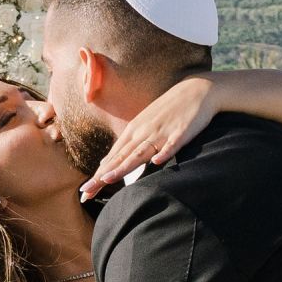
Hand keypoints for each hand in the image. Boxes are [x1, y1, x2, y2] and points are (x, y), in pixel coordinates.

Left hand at [77, 75, 221, 198]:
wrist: (196, 89)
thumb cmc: (168, 110)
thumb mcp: (143, 125)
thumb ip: (127, 145)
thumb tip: (107, 162)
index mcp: (134, 131)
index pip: (113, 157)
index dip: (98, 175)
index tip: (85, 192)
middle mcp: (144, 132)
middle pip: (121, 157)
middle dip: (103, 175)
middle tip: (87, 192)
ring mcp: (162, 132)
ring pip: (141, 152)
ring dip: (124, 166)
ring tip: (109, 179)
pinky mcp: (181, 131)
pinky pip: (172, 144)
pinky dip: (165, 153)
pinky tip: (157, 161)